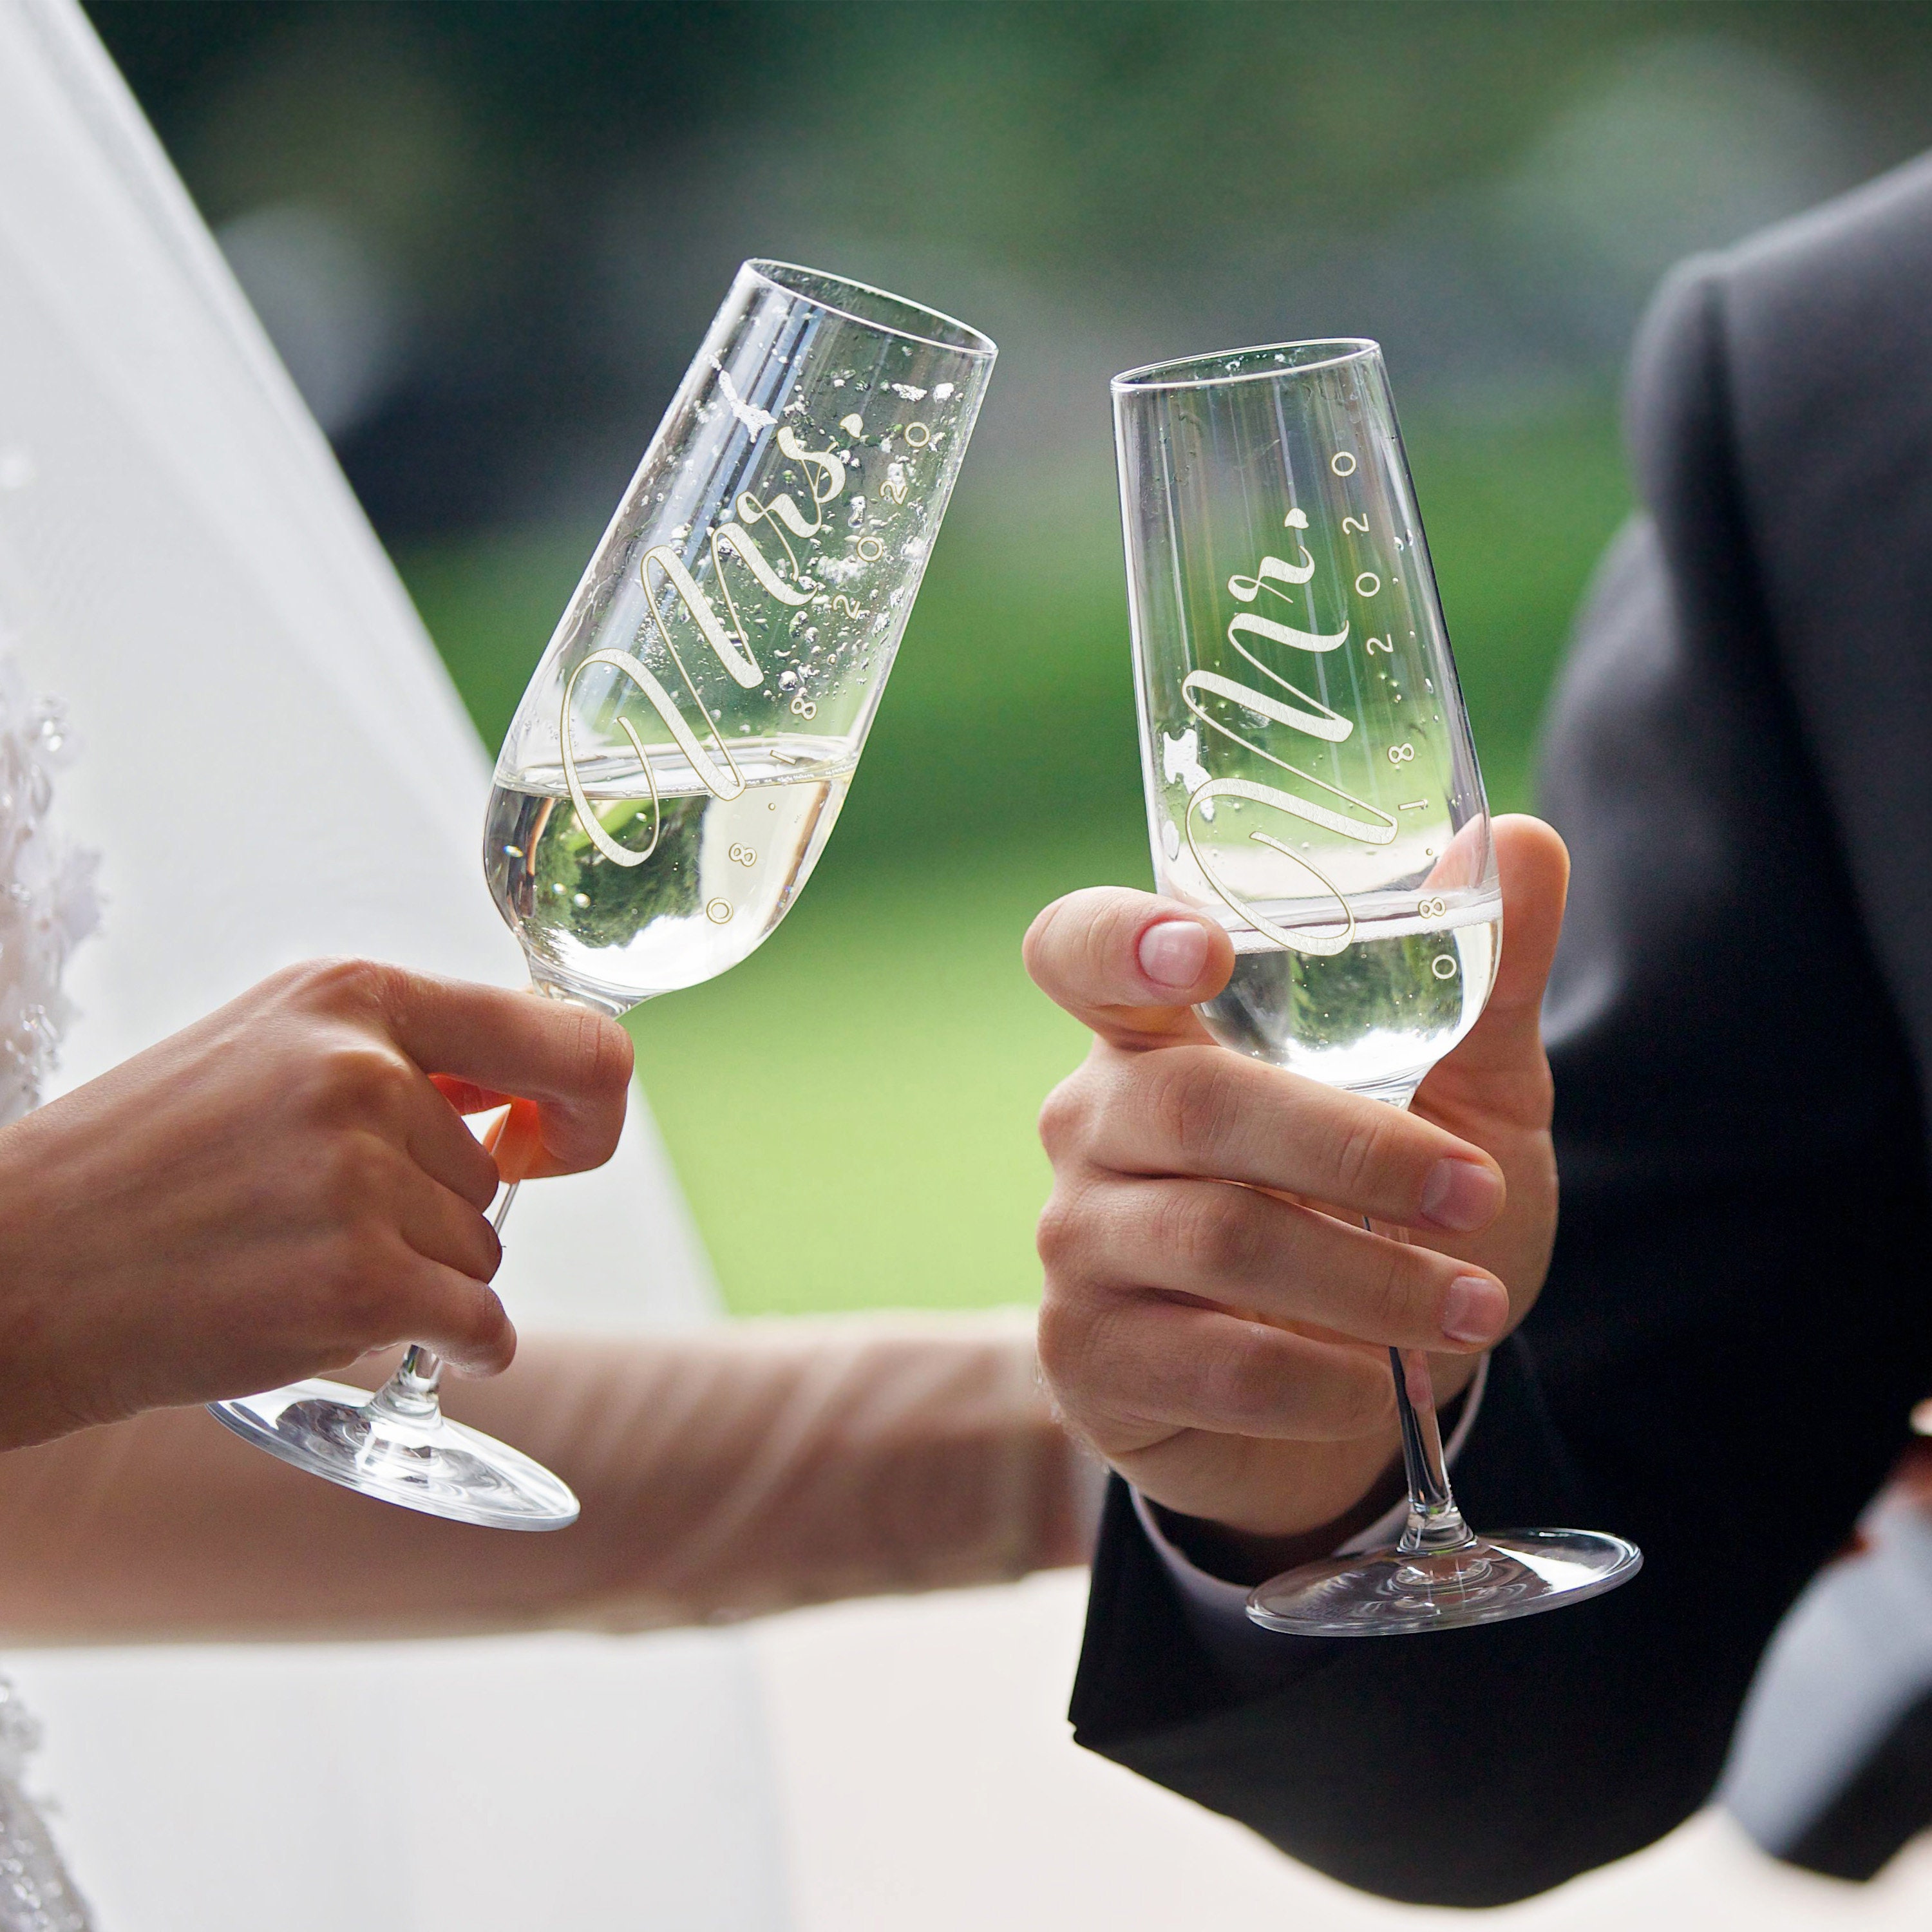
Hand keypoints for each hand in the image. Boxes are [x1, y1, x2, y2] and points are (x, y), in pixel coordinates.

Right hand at [0, 960, 631, 1446]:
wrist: (12, 1273)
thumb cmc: (141, 1168)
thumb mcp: (267, 1055)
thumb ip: (402, 1062)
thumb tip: (533, 1108)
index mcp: (352, 998)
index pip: (562, 1036)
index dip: (588, 1103)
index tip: (560, 1144)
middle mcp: (366, 1073)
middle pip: (494, 1176)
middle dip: (429, 1215)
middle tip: (305, 1222)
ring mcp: (363, 1180)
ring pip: (480, 1254)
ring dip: (415, 1280)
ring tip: (288, 1262)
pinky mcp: (359, 1285)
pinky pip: (479, 1328)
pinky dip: (455, 1351)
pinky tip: (362, 1333)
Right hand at [1024, 817, 1567, 1559]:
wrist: (1349, 1396)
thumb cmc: (1386, 1214)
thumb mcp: (1460, 1092)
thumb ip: (1481, 978)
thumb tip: (1525, 842)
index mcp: (1156, 1030)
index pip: (1079, 950)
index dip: (1122, 940)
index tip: (1209, 953)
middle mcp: (1093, 1121)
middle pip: (1188, 1104)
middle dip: (1351, 1150)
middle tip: (1473, 1193)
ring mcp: (1078, 1242)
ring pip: (1214, 1239)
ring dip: (1367, 1280)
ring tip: (1474, 1307)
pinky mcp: (1092, 1359)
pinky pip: (1214, 1363)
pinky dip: (1325, 1379)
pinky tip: (1385, 1384)